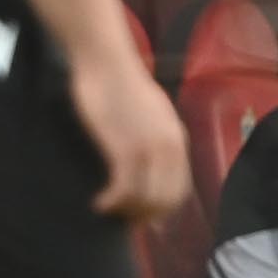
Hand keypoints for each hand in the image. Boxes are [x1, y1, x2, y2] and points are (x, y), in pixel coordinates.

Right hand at [73, 45, 188, 223]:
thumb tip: (148, 157)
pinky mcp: (124, 148)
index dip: (159, 209)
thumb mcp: (150, 112)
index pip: (179, 190)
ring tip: (107, 209)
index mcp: (177, 140)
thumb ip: (155, 135)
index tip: (138, 214)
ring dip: (126, 211)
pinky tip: (98, 203)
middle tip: (121, 218)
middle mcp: (169, 148)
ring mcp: (148, 149)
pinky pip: (124, 189)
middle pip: (165, 200)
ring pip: (145, 199)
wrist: (105, 60)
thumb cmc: (119, 82)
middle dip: (143, 215)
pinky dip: (111, 202)